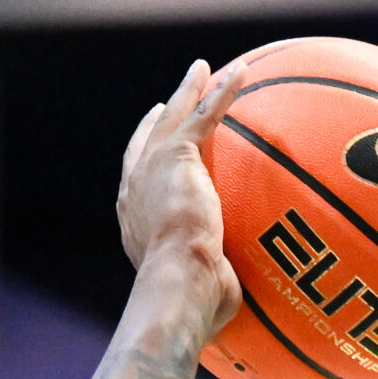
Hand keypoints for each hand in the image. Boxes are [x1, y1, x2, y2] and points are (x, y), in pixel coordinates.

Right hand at [116, 59, 247, 329]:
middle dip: (155, 123)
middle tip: (164, 105)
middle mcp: (135, 191)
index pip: (136, 187)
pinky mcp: (177, 156)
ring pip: (172, 120)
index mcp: (135, 222)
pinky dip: (222, 91)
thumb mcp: (201, 294)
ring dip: (186, 91)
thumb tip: (238, 309)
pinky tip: (242, 70)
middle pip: (144, 145)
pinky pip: (204, 115)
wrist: (179, 281)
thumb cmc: (190, 302)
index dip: (142, 168)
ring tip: (200, 69)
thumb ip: (214, 287)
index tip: (152, 157)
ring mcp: (152, 170)